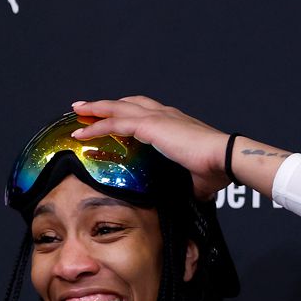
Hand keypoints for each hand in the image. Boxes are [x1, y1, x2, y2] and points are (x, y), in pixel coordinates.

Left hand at [69, 96, 229, 199]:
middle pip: (128, 103)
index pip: (146, 112)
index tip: (116, 116)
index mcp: (176, 123)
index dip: (128, 112)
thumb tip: (193, 197)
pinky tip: (82, 133)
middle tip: (87, 107)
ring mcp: (156, 117)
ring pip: (117, 108)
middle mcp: (165, 114)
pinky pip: (115, 123)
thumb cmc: (217, 169)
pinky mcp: (149, 126)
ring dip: (95, 108)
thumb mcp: (197, 178)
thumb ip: (189, 184)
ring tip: (77, 111)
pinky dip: (96, 126)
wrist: (223, 159)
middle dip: (107, 104)